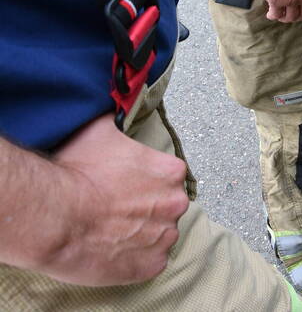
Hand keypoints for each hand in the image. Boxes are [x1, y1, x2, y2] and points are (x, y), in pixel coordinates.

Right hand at [43, 114, 189, 285]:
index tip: (124, 184)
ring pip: (158, 234)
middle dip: (146, 207)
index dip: (144, 180)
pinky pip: (149, 262)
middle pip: (166, 205)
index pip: (167, 176)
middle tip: (115, 208)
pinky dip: (134, 259)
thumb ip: (119, 121)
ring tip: (110, 230)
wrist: (55, 214)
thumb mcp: (100, 130)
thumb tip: (118, 104)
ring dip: (141, 233)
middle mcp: (175, 203)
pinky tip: (113, 250)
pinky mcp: (150, 266)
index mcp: (171, 171)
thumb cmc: (76, 172)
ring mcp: (164, 237)